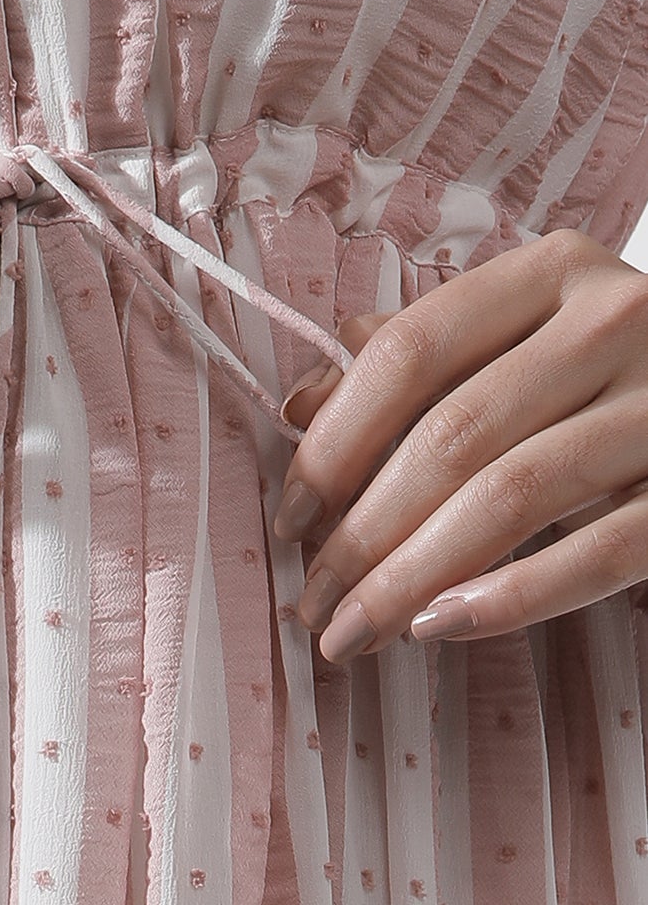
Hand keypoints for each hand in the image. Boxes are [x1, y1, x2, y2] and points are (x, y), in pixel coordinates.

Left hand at [269, 228, 647, 661]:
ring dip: (414, 577)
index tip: (290, 516)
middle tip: (312, 600)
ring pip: (512, 497)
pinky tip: (443, 627)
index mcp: (552, 273)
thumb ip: (415, 361)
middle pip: (453, 434)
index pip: (411, 351)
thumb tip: (298, 406)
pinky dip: (513, 597)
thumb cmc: (608, 371)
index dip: (336, 439)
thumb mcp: (522, 337)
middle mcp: (614, 322)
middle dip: (364, 532)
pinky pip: (600, 552)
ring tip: (358, 631)